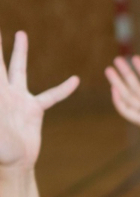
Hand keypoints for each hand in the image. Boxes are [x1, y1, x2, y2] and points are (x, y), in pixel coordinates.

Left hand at [0, 31, 78, 170]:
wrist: (14, 162)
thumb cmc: (1, 149)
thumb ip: (2, 111)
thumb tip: (5, 100)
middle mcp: (4, 92)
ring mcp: (20, 98)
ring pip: (20, 69)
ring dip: (20, 52)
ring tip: (21, 34)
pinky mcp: (35, 109)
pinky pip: (51, 96)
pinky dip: (63, 89)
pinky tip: (74, 80)